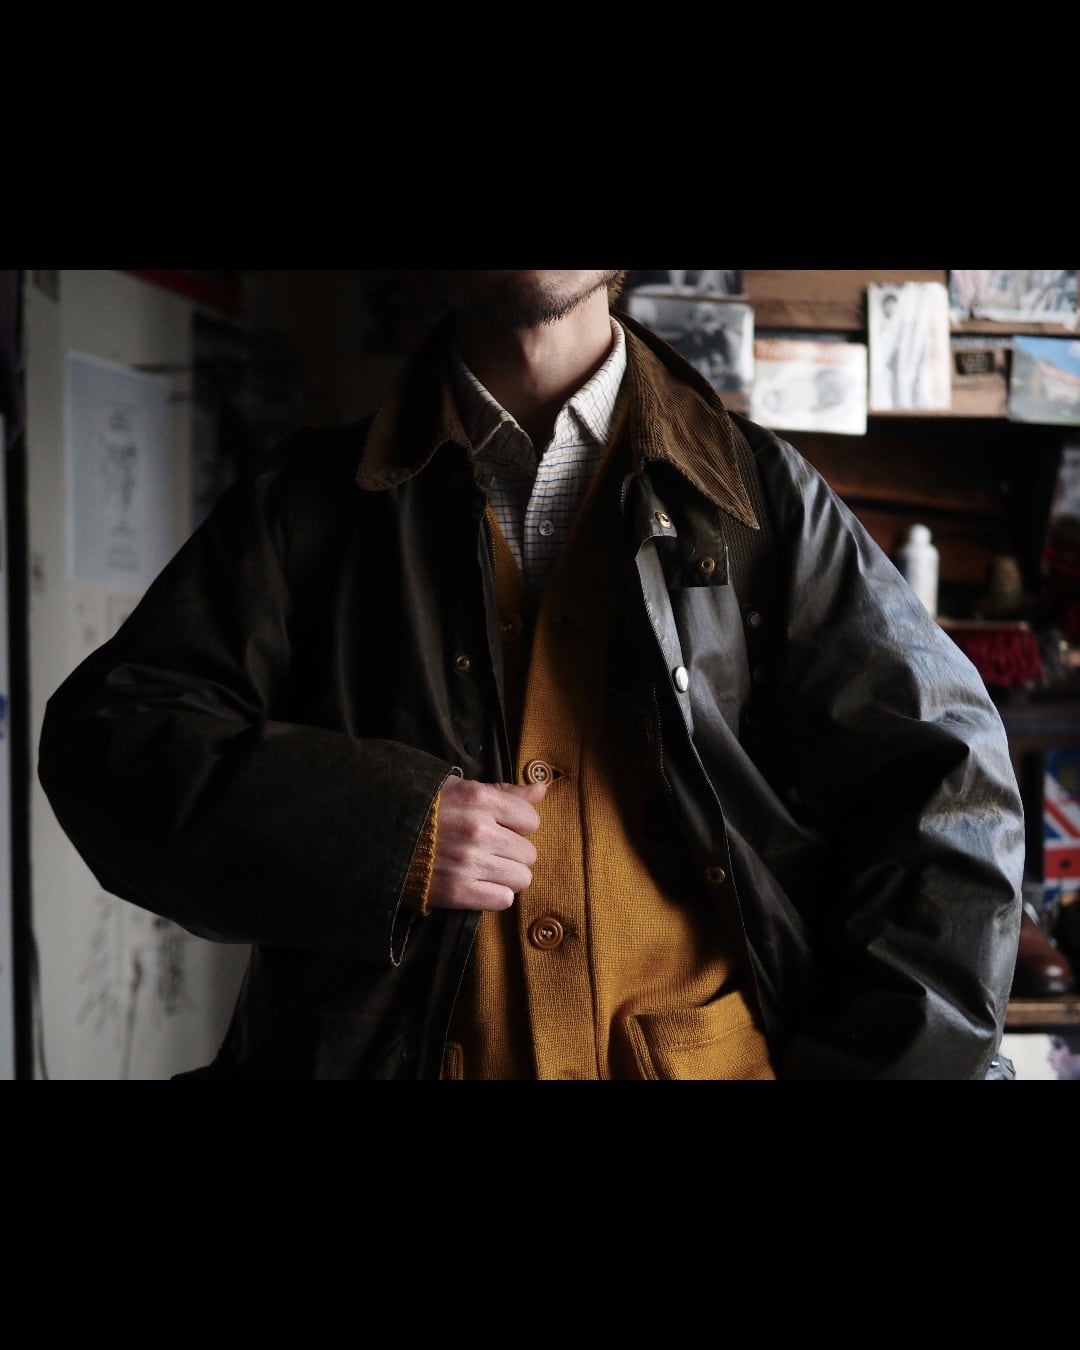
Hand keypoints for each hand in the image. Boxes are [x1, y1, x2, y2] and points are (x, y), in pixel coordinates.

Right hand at [427, 776, 547, 911]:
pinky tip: (478, 885)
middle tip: (490, 850)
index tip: (501, 827)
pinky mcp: (457, 892)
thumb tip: (540, 790)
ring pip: (521, 879)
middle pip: (528, 852)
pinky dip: (494, 895)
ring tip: (485, 869)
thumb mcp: (460, 790)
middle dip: (512, 852)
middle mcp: (478, 831)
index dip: (518, 824)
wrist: (379, 837)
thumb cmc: (424, 810)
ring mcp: (468, 863)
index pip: (530, 819)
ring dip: (506, 876)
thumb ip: (503, 792)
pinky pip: (503, 900)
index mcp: (479, 800)